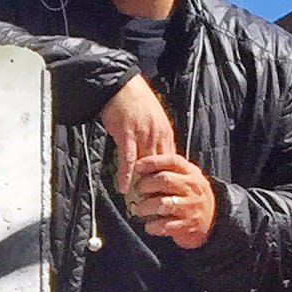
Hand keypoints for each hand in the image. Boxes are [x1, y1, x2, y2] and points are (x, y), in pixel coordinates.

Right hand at [97, 73, 176, 193]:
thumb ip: (153, 138)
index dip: (168, 179)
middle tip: (153, 206)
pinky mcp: (128, 133)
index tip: (165, 194)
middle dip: (157, 187)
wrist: (121, 85)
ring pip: (146, 165)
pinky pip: (128, 158)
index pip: (170, 161)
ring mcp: (144, 134)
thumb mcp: (150, 121)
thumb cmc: (133, 102)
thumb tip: (151, 157)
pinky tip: (124, 187)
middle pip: (160, 167)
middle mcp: (158, 135)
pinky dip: (127, 174)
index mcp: (165, 132)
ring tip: (138, 203)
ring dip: (142, 185)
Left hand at [126, 151, 216, 248]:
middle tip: (138, 190)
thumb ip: (169, 170)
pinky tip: (150, 225)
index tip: (138, 166)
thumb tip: (140, 166)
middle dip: (145, 185)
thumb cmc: (190, 196)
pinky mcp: (185, 226)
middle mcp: (192, 189)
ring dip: (144, 207)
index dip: (154, 162)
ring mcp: (189, 208)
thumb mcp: (187, 178)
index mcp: (191, 174)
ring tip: (140, 209)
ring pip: (161, 203)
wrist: (211, 221)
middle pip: (164, 180)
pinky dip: (151, 226)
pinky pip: (162, 225)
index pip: (173, 161)